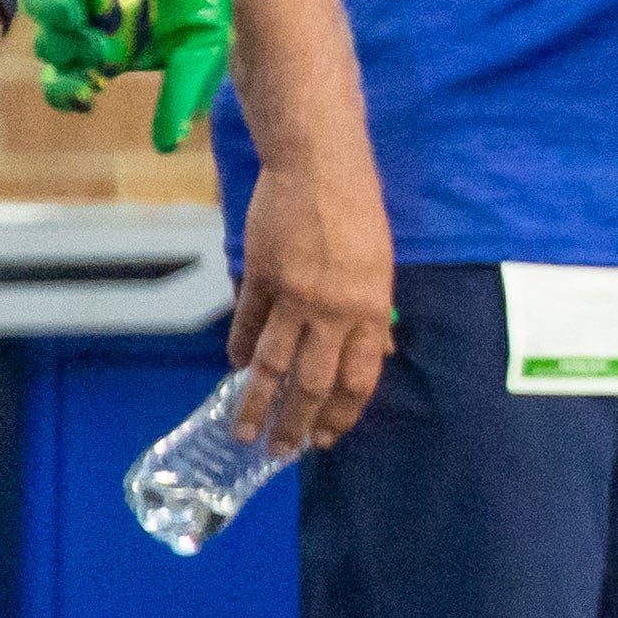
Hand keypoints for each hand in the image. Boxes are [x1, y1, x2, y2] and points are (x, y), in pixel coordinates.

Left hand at [27, 0, 262, 150]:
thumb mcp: (202, 45)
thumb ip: (183, 93)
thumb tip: (166, 146)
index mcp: (103, 46)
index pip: (66, 81)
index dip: (68, 92)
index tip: (87, 93)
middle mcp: (78, 15)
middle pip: (50, 44)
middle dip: (68, 46)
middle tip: (97, 39)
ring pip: (39, 2)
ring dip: (54, 8)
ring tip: (80, 4)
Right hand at [229, 146, 394, 454]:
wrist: (321, 165)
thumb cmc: (359, 213)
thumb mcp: (382, 267)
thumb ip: (376, 316)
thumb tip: (383, 354)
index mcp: (371, 309)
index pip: (360, 379)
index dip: (342, 415)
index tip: (326, 439)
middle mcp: (335, 310)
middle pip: (314, 381)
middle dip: (297, 422)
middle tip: (281, 451)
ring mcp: (295, 293)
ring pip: (273, 363)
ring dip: (257, 402)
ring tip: (245, 431)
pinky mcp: (261, 275)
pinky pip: (248, 321)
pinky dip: (239, 348)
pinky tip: (234, 369)